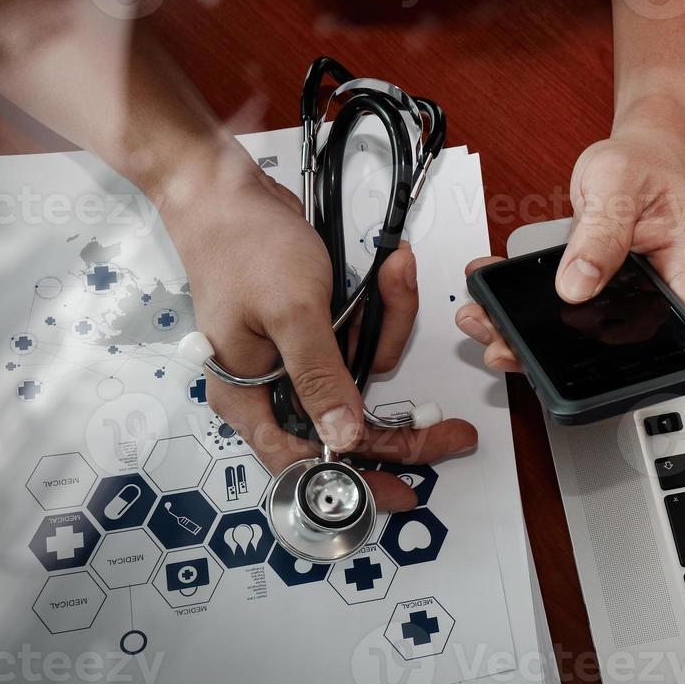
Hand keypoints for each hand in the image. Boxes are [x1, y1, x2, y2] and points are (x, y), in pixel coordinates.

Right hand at [159, 155, 476, 510]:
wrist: (232, 191)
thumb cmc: (245, 247)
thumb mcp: (292, 314)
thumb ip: (319, 377)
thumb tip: (343, 438)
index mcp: (248, 397)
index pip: (303, 460)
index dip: (355, 482)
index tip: (405, 492)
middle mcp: (273, 386)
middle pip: (346, 424)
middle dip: (399, 416)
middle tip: (452, 432)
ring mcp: (298, 359)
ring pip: (365, 374)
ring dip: (390, 327)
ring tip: (395, 274)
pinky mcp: (319, 331)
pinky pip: (366, 338)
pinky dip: (385, 308)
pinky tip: (391, 269)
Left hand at [454, 130, 684, 371]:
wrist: (643, 154)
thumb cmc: (644, 164)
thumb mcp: (616, 185)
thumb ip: (599, 235)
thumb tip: (576, 285)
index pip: (678, 336)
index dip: (631, 359)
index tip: (576, 350)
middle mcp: (672, 293)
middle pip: (629, 348)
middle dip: (566, 355)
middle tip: (508, 344)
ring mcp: (643, 300)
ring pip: (598, 341)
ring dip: (541, 338)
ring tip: (491, 324)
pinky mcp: (615, 299)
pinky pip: (580, 318)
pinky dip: (539, 314)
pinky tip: (499, 304)